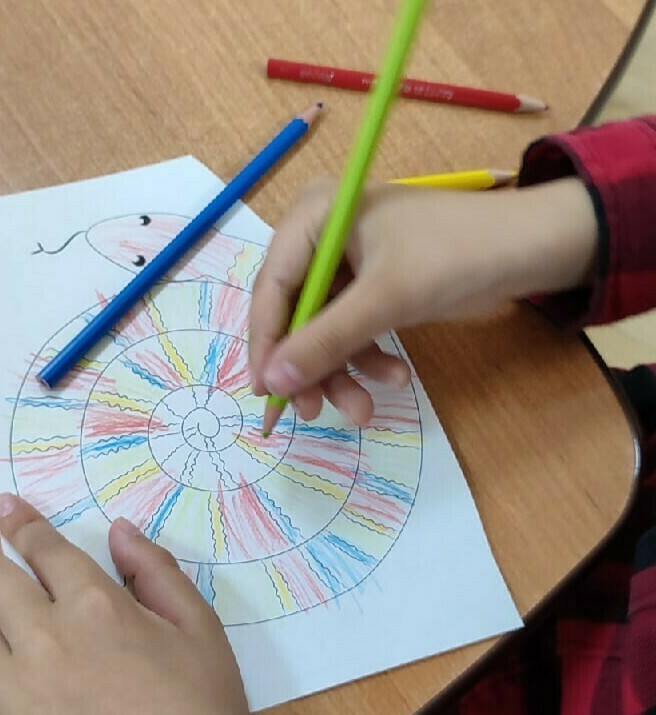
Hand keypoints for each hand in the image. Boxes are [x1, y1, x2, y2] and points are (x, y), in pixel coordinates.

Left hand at [0, 494, 290, 714]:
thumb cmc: (203, 711)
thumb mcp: (199, 627)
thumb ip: (156, 570)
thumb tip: (119, 531)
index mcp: (95, 606)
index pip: (39, 547)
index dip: (18, 520)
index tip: (2, 507)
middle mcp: (44, 639)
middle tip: (13, 581)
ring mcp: (14, 693)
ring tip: (10, 637)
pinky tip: (6, 686)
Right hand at [250, 176, 597, 422]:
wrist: (533, 247)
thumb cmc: (457, 255)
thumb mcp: (387, 299)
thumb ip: (326, 341)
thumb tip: (271, 384)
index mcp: (313, 216)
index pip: (271, 288)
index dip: (266, 344)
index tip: (266, 394)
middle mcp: (319, 236)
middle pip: (293, 314)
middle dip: (309, 366)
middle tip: (313, 412)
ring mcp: (345, 263)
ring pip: (321, 330)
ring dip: (341, 373)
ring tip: (364, 410)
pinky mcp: (369, 286)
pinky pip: (350, 331)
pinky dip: (366, 359)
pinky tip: (395, 376)